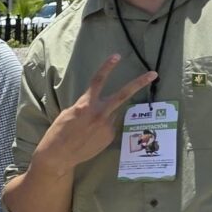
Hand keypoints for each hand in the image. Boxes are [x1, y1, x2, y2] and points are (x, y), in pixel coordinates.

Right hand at [31, 54, 155, 173]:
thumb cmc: (59, 133)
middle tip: (153, 74)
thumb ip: (86, 106)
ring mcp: (107, 126)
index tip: (116, 56)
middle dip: (139, 83)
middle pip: (122, 95)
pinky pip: (110, 126)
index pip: (98, 81)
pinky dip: (103, 128)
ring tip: (88, 128)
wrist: (59, 156)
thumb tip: (98, 105)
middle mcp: (99, 114)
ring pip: (113, 113)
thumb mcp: (69, 114)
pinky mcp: (110, 137)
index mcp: (85, 106)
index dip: (107, 67)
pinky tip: (91, 136)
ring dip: (105, 115)